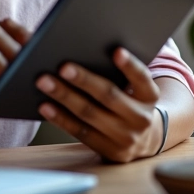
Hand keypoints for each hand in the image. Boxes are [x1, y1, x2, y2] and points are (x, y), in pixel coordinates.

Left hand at [35, 48, 161, 162]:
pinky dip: (60, 118)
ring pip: (90, 114)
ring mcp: (126, 137)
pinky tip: (44, 105)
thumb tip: (83, 42)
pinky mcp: (108, 151)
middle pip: (109, 95)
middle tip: (62, 66)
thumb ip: (116, 66)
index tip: (117, 50)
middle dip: (84, 80)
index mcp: (149, 95)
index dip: (130, 65)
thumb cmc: (127, 99)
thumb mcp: (132, 85)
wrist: (143, 139)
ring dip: (64, 97)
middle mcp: (141, 117)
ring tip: (44, 81)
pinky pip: (80, 132)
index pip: (141, 78)